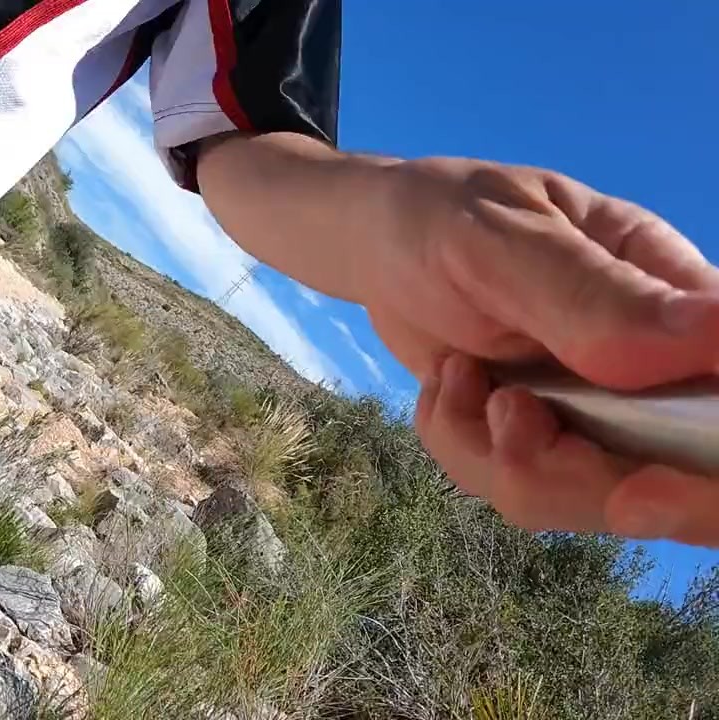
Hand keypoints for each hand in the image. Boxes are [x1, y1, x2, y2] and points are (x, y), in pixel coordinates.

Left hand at [363, 158, 718, 545]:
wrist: (379, 245)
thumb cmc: (443, 219)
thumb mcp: (506, 243)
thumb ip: (596, 295)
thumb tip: (715, 334)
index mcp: (675, 300)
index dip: (708, 470)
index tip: (635, 491)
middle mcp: (655, 368)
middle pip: (675, 479)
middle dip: (579, 480)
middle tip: (505, 420)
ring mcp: (600, 414)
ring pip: (590, 499)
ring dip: (502, 456)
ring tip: (457, 377)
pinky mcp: (543, 444)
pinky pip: (523, 492)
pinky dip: (465, 450)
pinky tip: (446, 387)